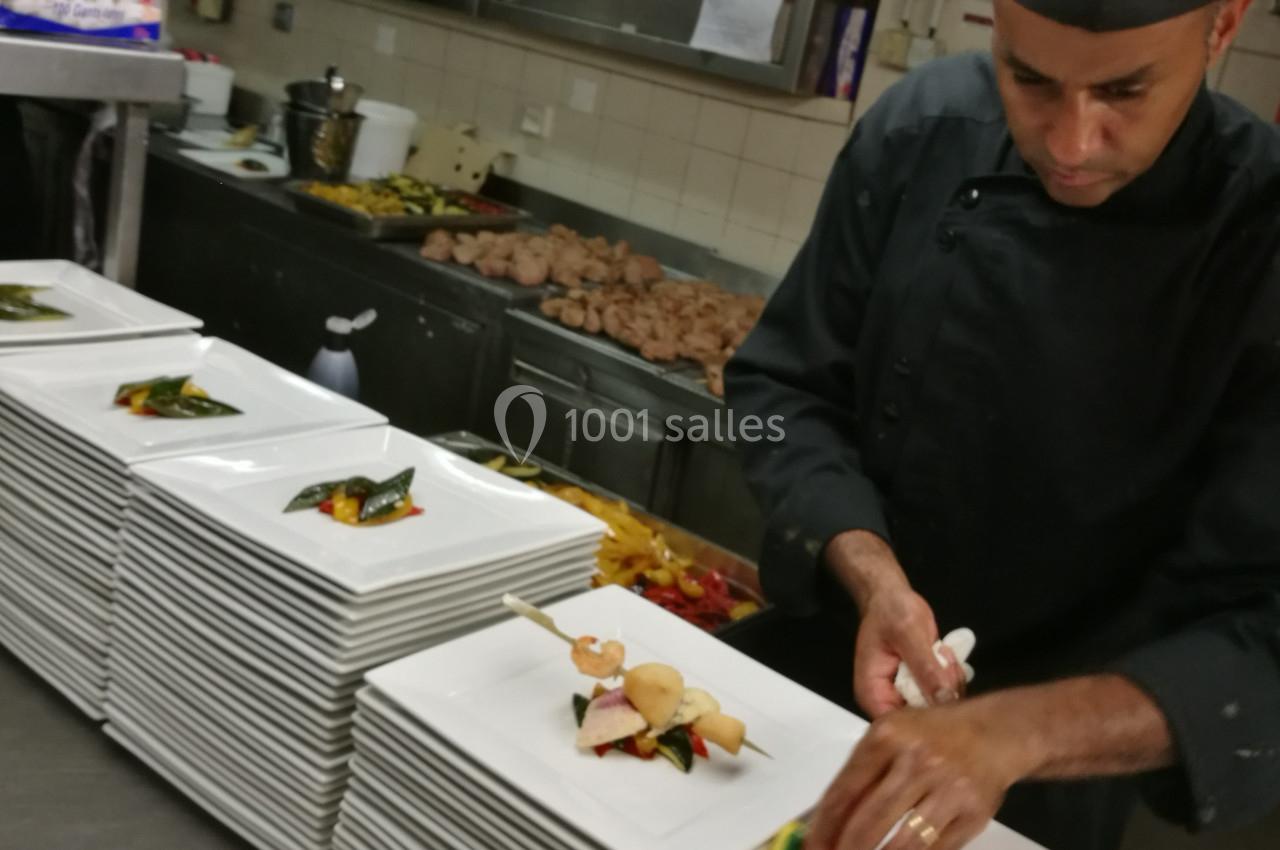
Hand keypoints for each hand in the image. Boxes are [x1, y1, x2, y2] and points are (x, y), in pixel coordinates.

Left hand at [807, 702, 1032, 849]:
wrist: (996, 732)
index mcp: (887, 736)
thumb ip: (861, 773)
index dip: (824, 826)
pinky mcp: (973, 814)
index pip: (845, 790)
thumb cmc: (933, 736)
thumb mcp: (892, 736)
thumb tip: (824, 820)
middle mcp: (917, 760)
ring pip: (903, 843)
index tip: (811, 847)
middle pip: (870, 821)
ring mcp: (948, 788)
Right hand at [855, 588, 966, 716]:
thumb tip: (944, 700)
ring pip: (936, 707)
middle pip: (920, 719)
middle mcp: (887, 699)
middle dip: (941, 695)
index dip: (924, 720)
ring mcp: (905, 694)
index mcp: (873, 693)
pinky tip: (948, 656)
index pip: (898, 726)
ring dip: (949, 684)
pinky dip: (951, 679)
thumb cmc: (892, 611)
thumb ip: (925, 669)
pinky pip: (941, 694)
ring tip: (944, 654)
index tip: (945, 696)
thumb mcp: (909, 635)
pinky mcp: (921, 686)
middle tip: (947, 664)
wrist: (891, 595)